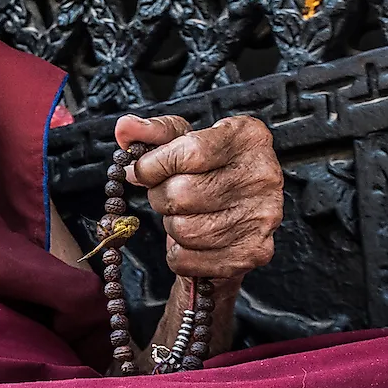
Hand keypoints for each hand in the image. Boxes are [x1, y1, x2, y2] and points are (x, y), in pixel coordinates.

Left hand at [116, 114, 281, 279]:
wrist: (239, 209)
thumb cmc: (209, 169)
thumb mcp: (185, 139)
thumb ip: (154, 131)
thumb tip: (125, 128)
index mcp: (247, 138)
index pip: (190, 152)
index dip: (155, 164)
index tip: (145, 169)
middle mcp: (262, 176)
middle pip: (182, 194)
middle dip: (161, 196)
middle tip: (167, 193)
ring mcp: (261, 217)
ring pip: (185, 230)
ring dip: (172, 225)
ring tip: (184, 214)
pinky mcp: (253, 252)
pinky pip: (191, 260)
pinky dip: (179, 253)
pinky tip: (192, 239)